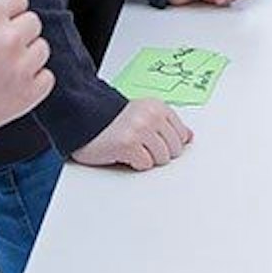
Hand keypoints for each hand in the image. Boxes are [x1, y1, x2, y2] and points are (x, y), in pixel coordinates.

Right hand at [0, 0, 53, 142]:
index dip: (4, 13)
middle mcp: (8, 38)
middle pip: (33, 22)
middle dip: (17, 32)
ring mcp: (19, 67)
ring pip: (42, 49)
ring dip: (27, 56)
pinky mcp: (26, 94)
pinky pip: (47, 77)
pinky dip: (33, 82)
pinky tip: (9, 85)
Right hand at [72, 98, 191, 170]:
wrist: (82, 119)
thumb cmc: (113, 121)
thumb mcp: (144, 115)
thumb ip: (167, 125)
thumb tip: (189, 137)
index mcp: (158, 107)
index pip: (182, 135)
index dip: (168, 143)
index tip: (155, 142)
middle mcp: (151, 116)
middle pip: (174, 150)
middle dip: (158, 153)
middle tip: (140, 145)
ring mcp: (140, 129)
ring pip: (162, 159)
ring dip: (147, 159)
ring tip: (132, 148)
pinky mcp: (128, 144)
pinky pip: (145, 165)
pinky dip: (134, 164)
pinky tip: (123, 153)